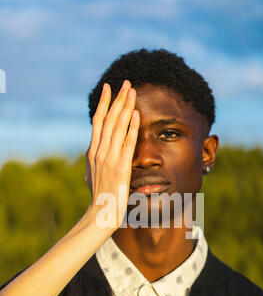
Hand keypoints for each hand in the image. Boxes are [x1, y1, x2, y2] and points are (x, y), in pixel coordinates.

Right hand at [84, 80, 139, 231]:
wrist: (101, 214)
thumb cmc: (100, 196)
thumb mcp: (93, 174)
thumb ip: (96, 160)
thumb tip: (94, 150)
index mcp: (93, 152)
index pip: (98, 121)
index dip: (104, 103)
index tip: (109, 88)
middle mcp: (99, 152)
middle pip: (108, 119)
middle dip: (117, 99)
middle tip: (125, 82)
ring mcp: (109, 159)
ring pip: (117, 127)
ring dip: (125, 107)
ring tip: (132, 91)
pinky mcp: (120, 167)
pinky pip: (127, 143)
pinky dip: (132, 128)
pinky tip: (136, 115)